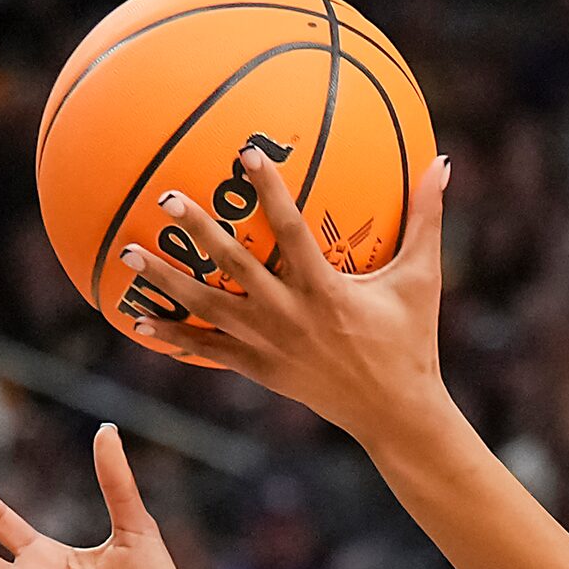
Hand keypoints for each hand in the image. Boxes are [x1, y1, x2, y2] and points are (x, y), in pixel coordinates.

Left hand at [118, 150, 450, 438]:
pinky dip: (172, 334)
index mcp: (327, 290)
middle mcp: (291, 315)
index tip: (245, 154)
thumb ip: (426, 219)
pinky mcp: (260, 369)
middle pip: (235, 267)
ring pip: (208, 308)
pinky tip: (138, 317)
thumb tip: (441, 163)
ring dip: (165, 280)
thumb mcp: (422, 279)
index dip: (269, 190)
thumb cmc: (412, 341)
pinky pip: (209, 349)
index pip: (292, 230)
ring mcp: (270, 345)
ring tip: (126, 252)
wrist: (397, 413)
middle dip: (198, 231)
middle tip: (165, 198)